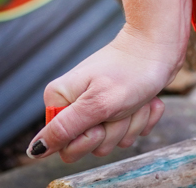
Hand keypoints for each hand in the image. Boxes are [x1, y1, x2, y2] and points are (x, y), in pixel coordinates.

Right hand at [26, 0, 191, 162]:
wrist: (161, 45)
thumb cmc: (131, 69)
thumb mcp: (97, 103)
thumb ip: (65, 129)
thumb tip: (34, 150)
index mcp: (60, 101)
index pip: (65, 147)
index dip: (87, 139)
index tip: (101, 119)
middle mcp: (75, 105)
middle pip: (92, 145)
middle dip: (115, 130)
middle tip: (122, 105)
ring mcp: (99, 107)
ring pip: (115, 140)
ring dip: (133, 122)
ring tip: (137, 99)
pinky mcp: (120, 108)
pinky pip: (132, 131)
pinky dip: (144, 118)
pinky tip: (149, 101)